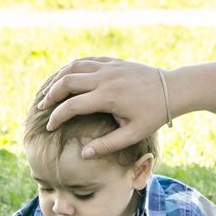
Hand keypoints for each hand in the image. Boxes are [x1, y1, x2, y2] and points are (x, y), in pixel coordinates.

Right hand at [36, 57, 169, 155]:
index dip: (57, 116)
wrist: (173, 89)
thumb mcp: (133, 134)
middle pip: (67, 81)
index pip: (72, 105)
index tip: (50, 127)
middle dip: (50, 94)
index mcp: (109, 97)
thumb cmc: (153, 115)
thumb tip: (83, 154)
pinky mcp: (113, 61)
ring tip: (48, 92)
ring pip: (73, 66)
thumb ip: (107, 144)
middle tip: (41, 107)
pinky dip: (72, 67)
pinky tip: (65, 77)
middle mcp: (106, 78)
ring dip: (57, 78)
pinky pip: (86, 60)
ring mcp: (109, 66)